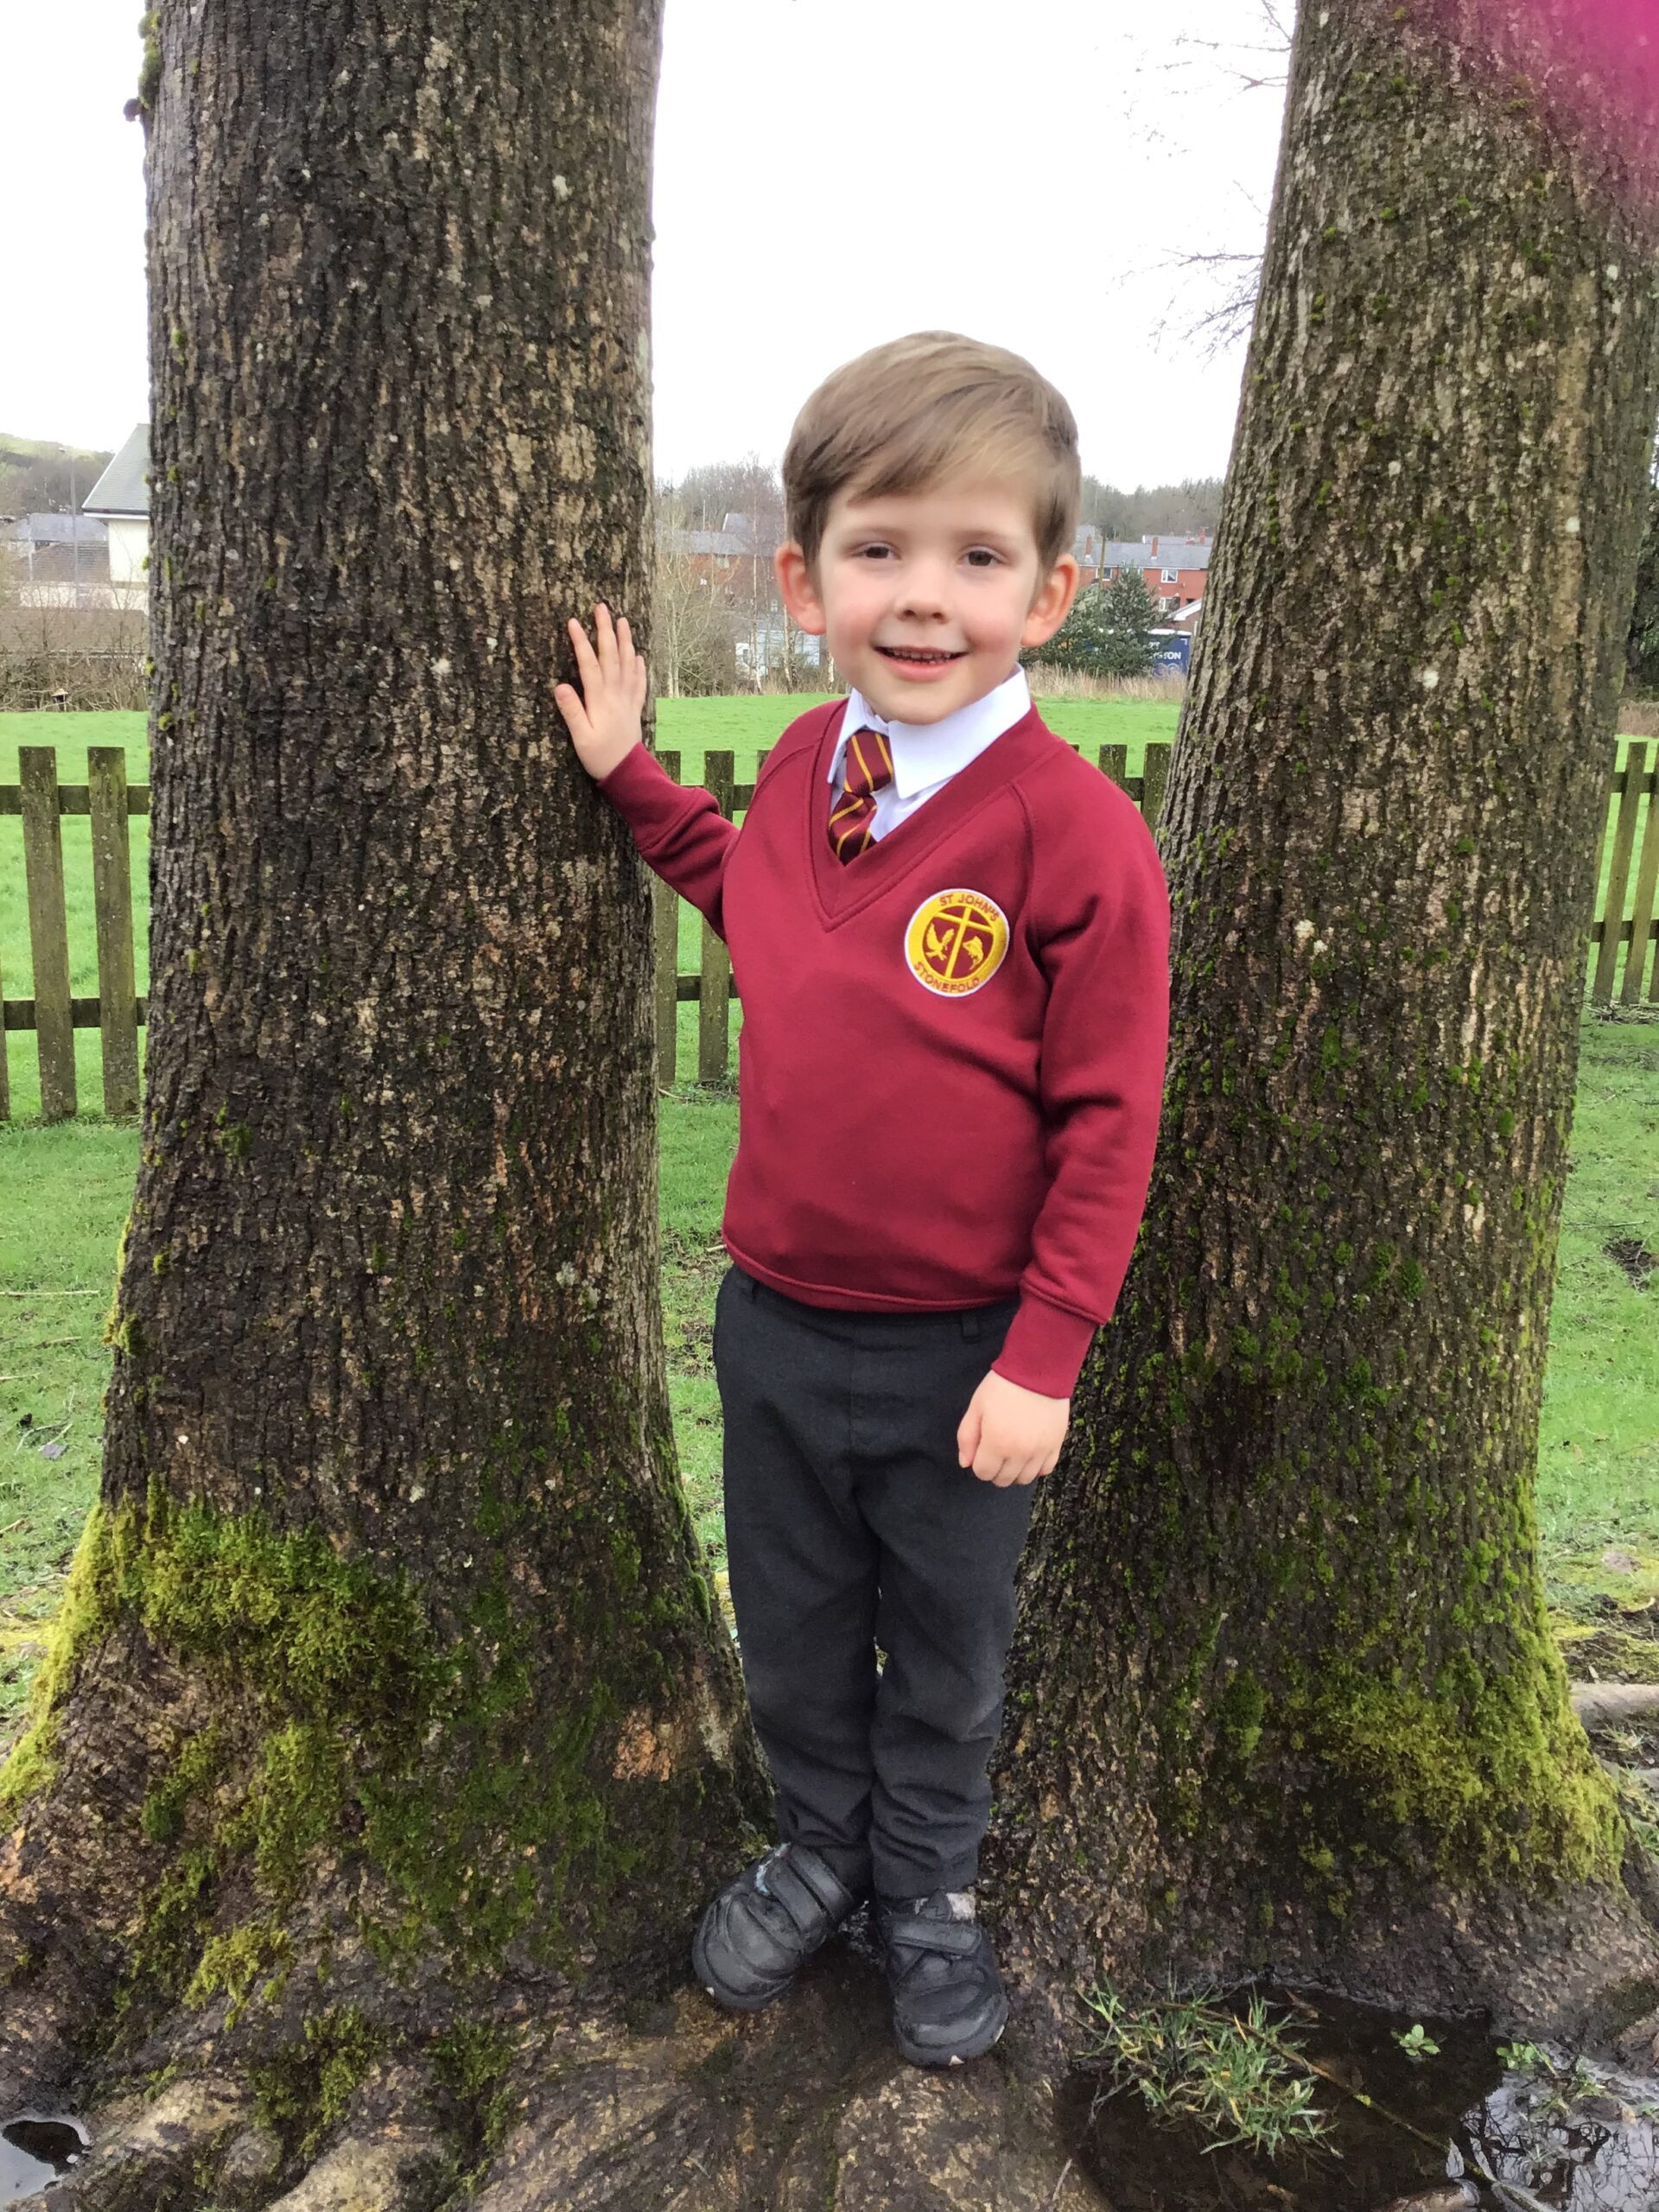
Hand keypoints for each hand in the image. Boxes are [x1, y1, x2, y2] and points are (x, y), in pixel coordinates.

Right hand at [554, 602, 647, 780]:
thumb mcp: (581, 738)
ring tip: (623, 621)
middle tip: (602, 607)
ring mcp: (627, 700)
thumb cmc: (600, 757)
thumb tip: (559, 686)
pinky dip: (639, 667)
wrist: (628, 774)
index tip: (573, 621)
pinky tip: (638, 655)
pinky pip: (639, 682)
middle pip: (611, 656)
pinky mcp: (634, 708)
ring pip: (627, 664)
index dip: (581, 642)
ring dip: (625, 641)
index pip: (589, 664)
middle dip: (605, 630)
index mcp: (599, 700)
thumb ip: (572, 712)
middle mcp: (615, 695)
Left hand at [957, 1370, 1069, 1487]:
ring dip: (1015, 1471)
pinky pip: (1045, 1470)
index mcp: (997, 1443)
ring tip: (1012, 1452)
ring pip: (1024, 1479)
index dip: (978, 1463)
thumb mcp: (976, 1407)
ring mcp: (1041, 1451)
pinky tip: (1029, 1453)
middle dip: (994, 1469)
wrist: (1037, 1369)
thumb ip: (967, 1437)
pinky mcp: (1056, 1445)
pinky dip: (1036, 1467)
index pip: (983, 1473)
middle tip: (995, 1450)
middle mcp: (1020, 1453)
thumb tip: (965, 1463)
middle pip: (1003, 1480)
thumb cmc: (1002, 1386)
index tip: (981, 1449)